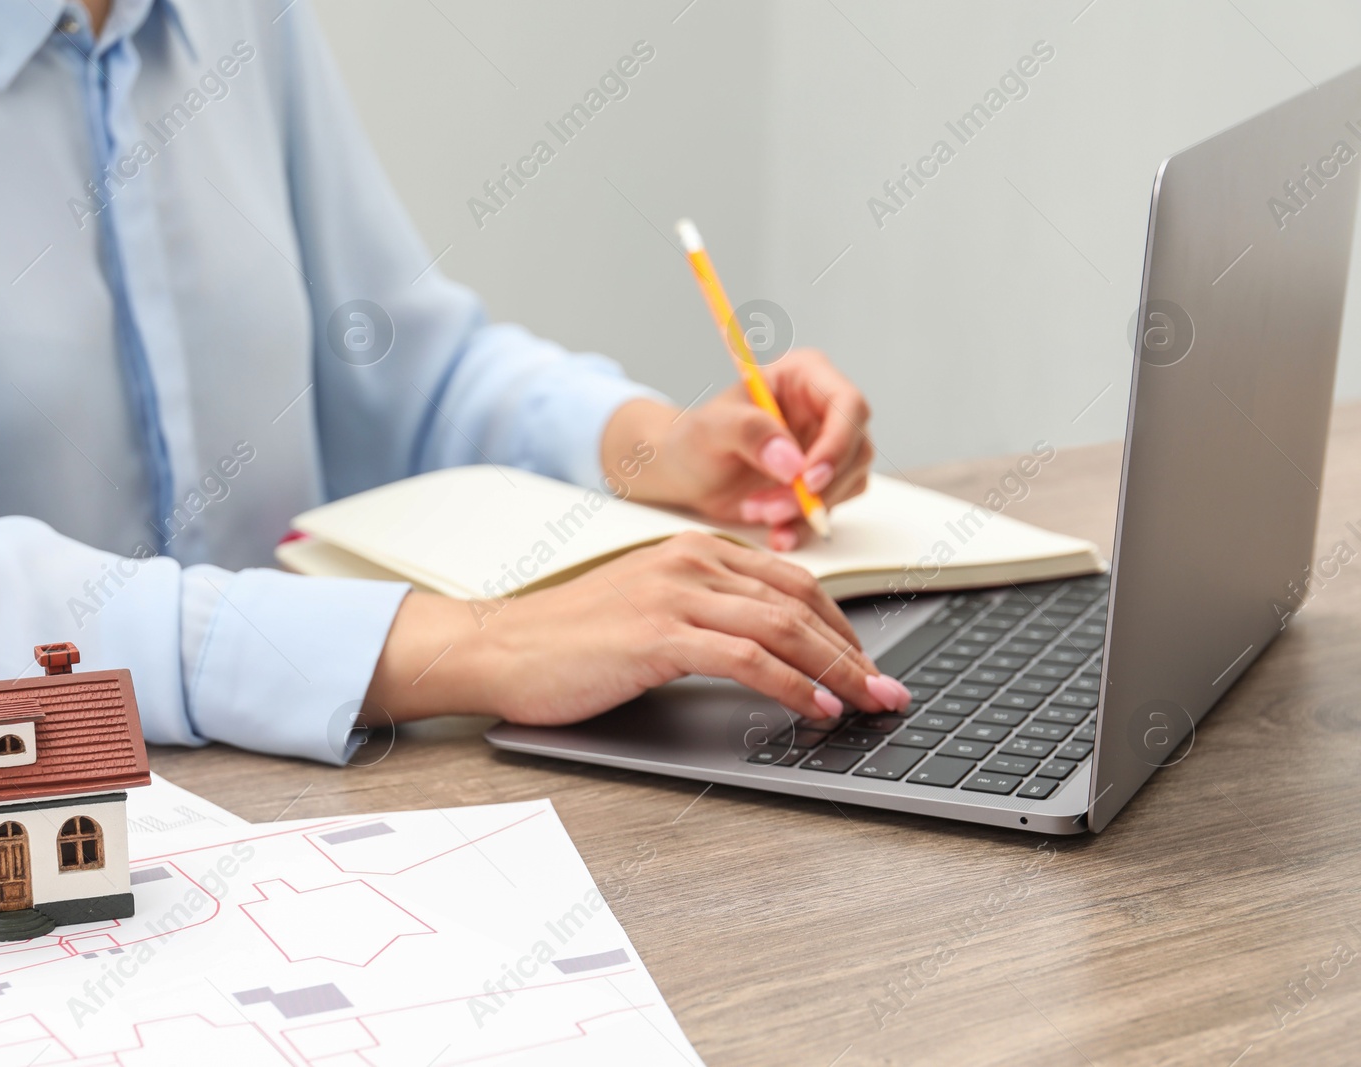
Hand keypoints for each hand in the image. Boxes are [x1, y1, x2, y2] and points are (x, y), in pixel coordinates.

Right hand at [365, 532, 911, 727]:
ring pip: (783, 627)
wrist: (499, 647)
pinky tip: (814, 709)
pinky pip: (746, 657)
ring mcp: (675, 594)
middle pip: (800, 602)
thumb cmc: (567, 640)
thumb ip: (705, 615)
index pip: (791, 581)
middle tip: (888, 691)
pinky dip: (790, 685)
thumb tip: (770, 655)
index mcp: (692, 550)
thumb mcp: (647, 610)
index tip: (867, 664)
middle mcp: (690, 561)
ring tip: (868, 704)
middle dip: (854, 652)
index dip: (840, 626)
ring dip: (837, 671)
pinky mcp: (658, 634)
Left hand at [601, 347, 874, 550]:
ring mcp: (827, 446)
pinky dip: (805, 524)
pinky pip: (831, 507)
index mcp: (804, 375)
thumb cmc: (694, 438)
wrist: (685, 472)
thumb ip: (749, 433)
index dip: (838, 443)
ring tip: (757, 512)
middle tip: (773, 508)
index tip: (808, 479)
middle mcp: (823, 408)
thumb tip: (792, 462)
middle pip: (854, 448)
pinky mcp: (823, 480)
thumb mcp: (710, 428)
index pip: (847, 404)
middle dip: (817, 487)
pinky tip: (776, 532)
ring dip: (807, 508)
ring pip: (847, 481)